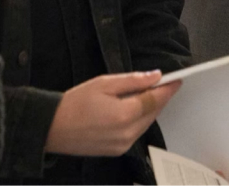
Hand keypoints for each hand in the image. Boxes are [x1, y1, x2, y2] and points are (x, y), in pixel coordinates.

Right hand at [45, 71, 180, 156]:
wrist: (52, 128)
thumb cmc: (75, 102)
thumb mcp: (104, 83)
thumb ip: (133, 81)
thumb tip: (155, 76)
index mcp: (125, 114)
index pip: (155, 100)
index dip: (167, 89)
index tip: (177, 80)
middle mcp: (127, 133)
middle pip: (153, 113)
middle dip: (159, 98)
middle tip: (161, 83)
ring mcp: (123, 145)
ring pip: (146, 123)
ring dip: (149, 109)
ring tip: (146, 94)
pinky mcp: (117, 151)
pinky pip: (136, 133)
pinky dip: (139, 120)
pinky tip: (133, 109)